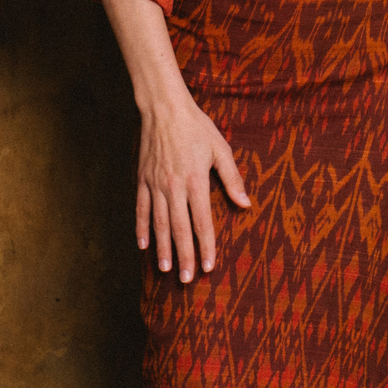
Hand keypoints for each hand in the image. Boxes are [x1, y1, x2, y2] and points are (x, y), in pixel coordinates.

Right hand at [96, 0, 250, 282]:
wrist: (164, 108)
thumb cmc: (197, 127)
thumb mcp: (221, 150)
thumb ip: (232, 179)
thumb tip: (245, 204)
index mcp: (196, 182)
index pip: (202, 222)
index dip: (206, 247)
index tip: (208, 267)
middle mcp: (174, 188)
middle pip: (180, 229)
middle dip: (184, 256)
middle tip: (186, 279)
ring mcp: (155, 185)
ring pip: (159, 224)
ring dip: (163, 248)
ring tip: (165, 270)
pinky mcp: (142, 180)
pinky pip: (141, 209)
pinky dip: (142, 228)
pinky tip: (143, 245)